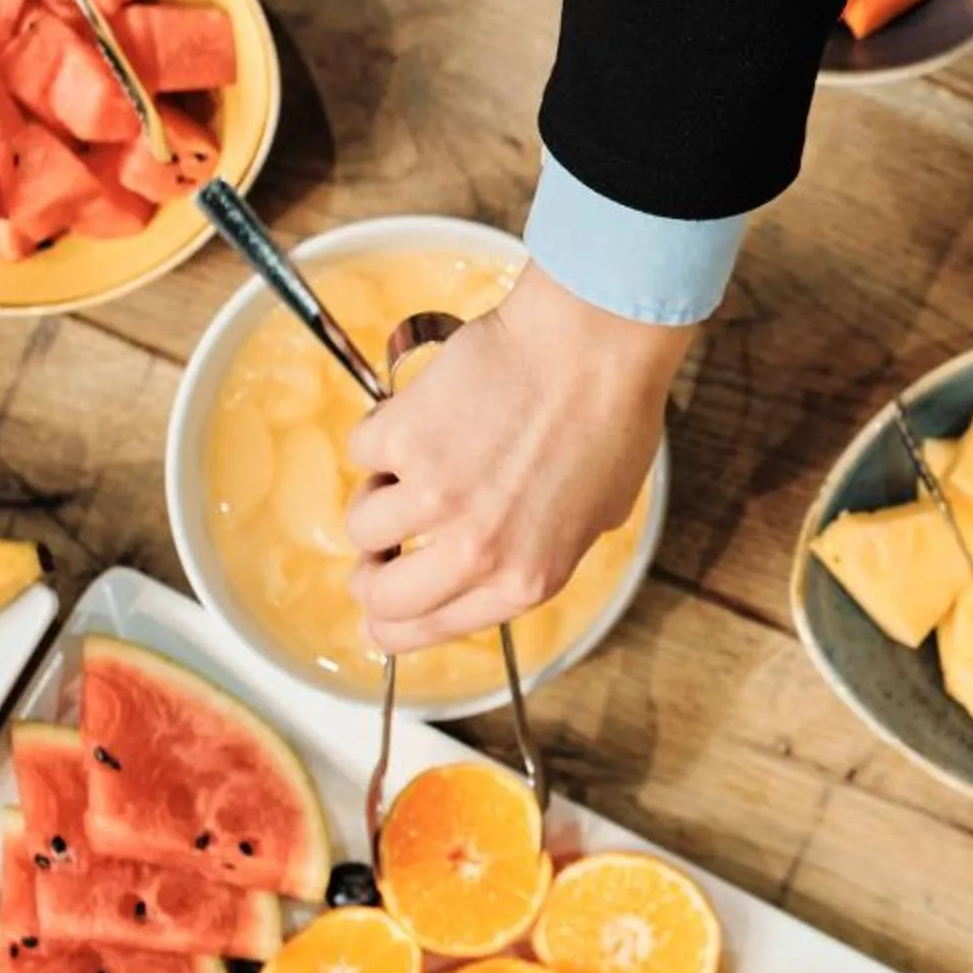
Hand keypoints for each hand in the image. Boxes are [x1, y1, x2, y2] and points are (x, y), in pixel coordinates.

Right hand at [341, 261, 693, 651]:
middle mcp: (477, 553)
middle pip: (380, 595)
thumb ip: (542, 550)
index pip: (428, 630)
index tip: (377, 617)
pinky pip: (364, 450)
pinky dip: (385, 430)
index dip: (394, 626)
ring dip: (380, 493)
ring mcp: (434, 498)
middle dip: (370, 573)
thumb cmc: (611, 415)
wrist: (595, 343)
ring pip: (361, 524)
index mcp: (524, 581)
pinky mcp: (404, 440)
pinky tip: (427, 410)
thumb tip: (498, 567)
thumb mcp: (598, 514)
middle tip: (379, 546)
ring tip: (418, 460)